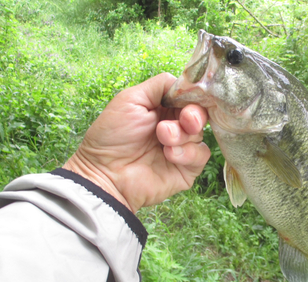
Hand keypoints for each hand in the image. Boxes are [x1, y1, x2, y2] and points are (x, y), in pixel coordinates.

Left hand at [63, 73, 210, 212]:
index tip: (191, 96)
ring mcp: (182, 148)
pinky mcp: (187, 169)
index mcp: (163, 108)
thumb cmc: (112, 136)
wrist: (105, 173)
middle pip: (200, 113)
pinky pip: (201, 155)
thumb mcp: (131, 99)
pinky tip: (169, 154)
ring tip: (163, 138)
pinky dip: (187, 152)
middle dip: (194, 114)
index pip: (189, 97)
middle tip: (185, 119)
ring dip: (183, 134)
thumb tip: (186, 83)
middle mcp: (175, 126)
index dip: (194, 96)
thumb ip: (160, 85)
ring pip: (200, 133)